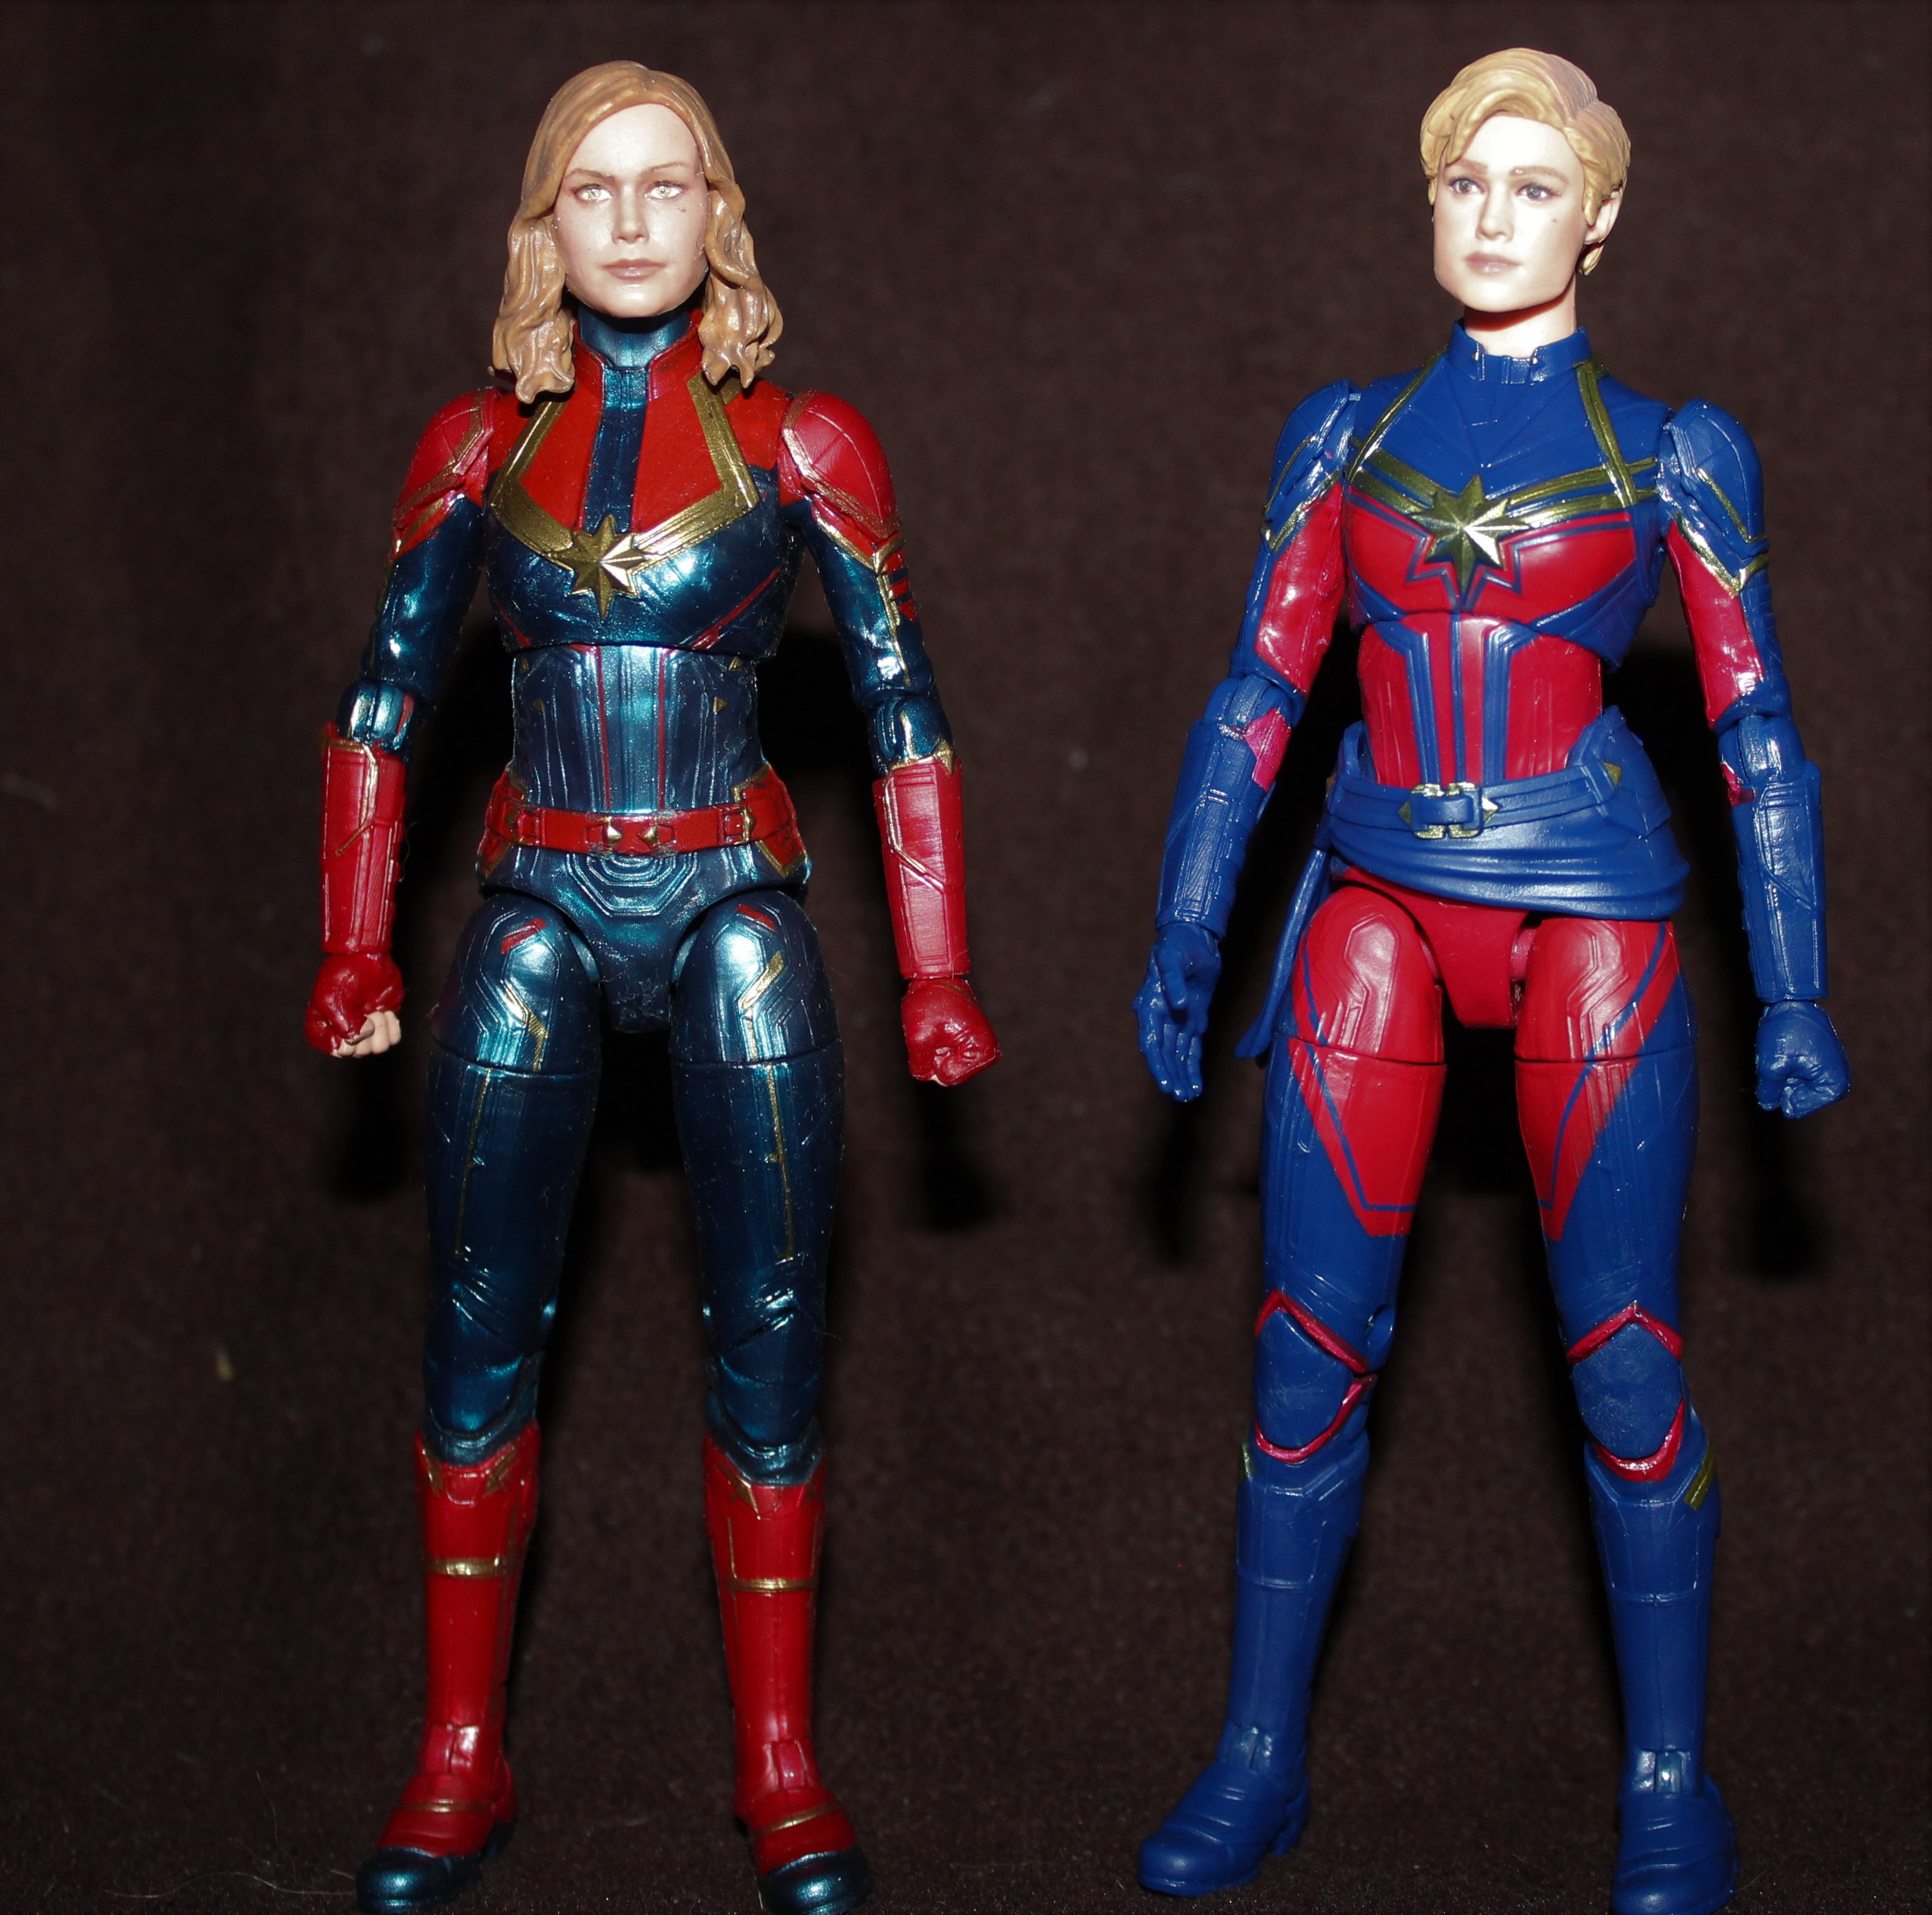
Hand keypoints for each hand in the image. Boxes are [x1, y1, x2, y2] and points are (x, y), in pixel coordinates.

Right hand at [305, 953, 403, 1057]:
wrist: (367, 957)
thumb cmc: (342, 975)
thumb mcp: (331, 999)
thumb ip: (340, 1024)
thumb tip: (353, 1041)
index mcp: (325, 1030)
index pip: (339, 1051)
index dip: (348, 1040)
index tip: (351, 1023)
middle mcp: (345, 1033)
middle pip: (360, 1052)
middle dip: (366, 1031)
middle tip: (364, 1012)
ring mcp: (367, 1029)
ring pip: (378, 1048)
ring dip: (380, 1027)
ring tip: (374, 1010)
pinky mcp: (384, 1023)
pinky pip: (393, 1039)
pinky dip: (392, 1026)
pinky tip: (385, 1011)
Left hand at [901, 976, 999, 1085]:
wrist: (937, 974)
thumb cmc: (931, 1000)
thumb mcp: (918, 1036)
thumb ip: (921, 1065)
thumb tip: (929, 1076)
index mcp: (982, 1049)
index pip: (948, 1076)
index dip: (933, 1059)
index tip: (935, 1034)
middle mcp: (989, 1050)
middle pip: (951, 1072)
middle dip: (937, 1055)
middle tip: (935, 1030)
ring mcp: (982, 1044)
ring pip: (949, 1063)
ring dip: (938, 1049)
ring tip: (938, 1027)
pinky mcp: (975, 1040)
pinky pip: (952, 1054)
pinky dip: (942, 1044)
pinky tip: (940, 1027)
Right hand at [1134, 922, 1220, 1100]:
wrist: (1192, 937)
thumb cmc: (1177, 945)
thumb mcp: (1172, 958)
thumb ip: (1174, 981)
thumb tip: (1178, 1006)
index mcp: (1150, 1006)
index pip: (1151, 1043)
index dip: (1158, 1065)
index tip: (1165, 1084)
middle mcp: (1160, 1018)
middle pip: (1164, 1055)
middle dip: (1171, 1076)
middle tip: (1180, 1096)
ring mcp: (1176, 1021)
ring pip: (1177, 1056)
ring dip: (1181, 1076)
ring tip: (1187, 1096)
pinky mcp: (1192, 1020)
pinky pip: (1191, 1049)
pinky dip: (1193, 1067)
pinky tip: (1196, 1085)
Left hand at [1755, 1000, 1849, 1117]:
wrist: (1792, 1000)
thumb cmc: (1786, 1031)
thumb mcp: (1772, 1065)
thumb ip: (1769, 1091)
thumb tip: (1767, 1105)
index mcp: (1833, 1088)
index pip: (1795, 1108)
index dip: (1780, 1089)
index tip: (1785, 1065)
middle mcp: (1837, 1083)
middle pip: (1794, 1097)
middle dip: (1781, 1081)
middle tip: (1782, 1057)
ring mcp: (1828, 1072)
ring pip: (1790, 1086)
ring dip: (1780, 1073)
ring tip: (1783, 1052)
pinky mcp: (1819, 1063)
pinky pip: (1793, 1074)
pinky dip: (1783, 1065)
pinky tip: (1785, 1049)